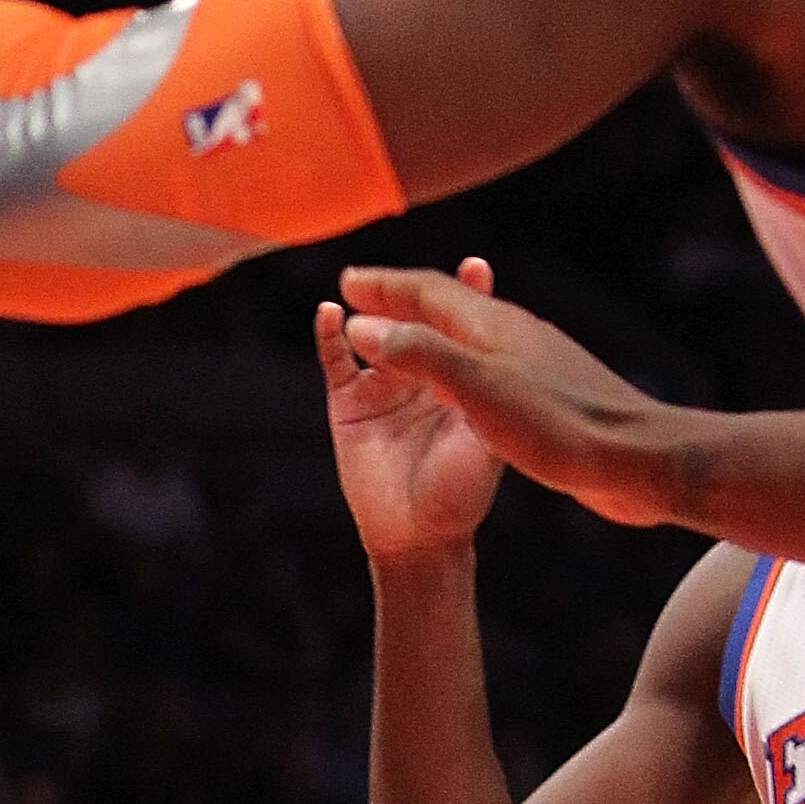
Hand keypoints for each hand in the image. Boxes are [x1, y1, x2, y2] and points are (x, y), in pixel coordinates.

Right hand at [316, 255, 503, 559]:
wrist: (427, 539)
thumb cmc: (463, 484)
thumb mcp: (474, 416)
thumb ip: (440, 363)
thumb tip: (392, 323)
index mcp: (470, 371)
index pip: (461, 313)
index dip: (463, 286)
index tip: (472, 264)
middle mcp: (432, 373)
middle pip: (416, 314)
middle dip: (400, 289)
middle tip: (389, 264)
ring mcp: (390, 388)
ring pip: (379, 332)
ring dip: (371, 308)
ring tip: (356, 282)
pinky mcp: (353, 407)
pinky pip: (338, 361)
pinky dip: (332, 336)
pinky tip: (330, 316)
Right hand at [333, 267, 691, 533]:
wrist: (632, 464)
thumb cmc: (561, 425)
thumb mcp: (479, 389)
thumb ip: (420, 353)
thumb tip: (364, 325)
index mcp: (494, 326)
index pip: (428, 290)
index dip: (385, 284)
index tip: (348, 282)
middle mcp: (506, 340)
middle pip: (441, 307)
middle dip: (396, 300)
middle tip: (357, 295)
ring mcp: (522, 369)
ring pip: (457, 339)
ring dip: (416, 333)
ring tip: (387, 337)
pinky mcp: (535, 402)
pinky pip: (471, 375)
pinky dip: (440, 370)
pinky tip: (440, 391)